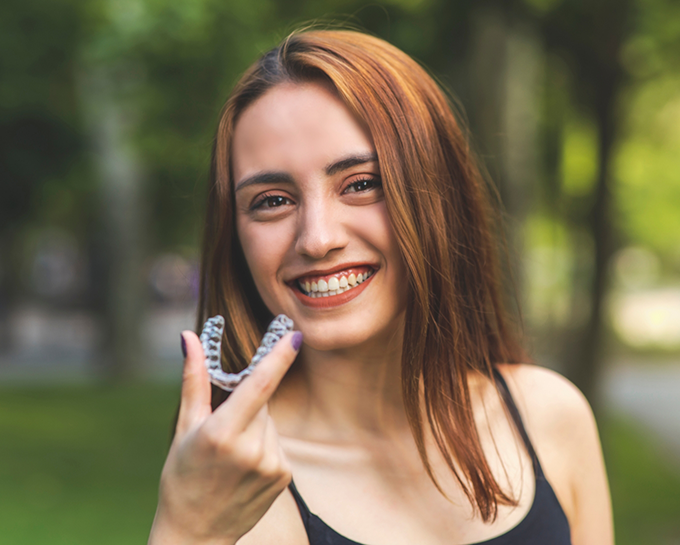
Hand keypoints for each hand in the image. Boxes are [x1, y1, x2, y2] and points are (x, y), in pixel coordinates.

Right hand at [148, 328, 301, 544]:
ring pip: (271, 423)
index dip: (279, 357)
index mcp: (222, 433)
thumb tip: (189, 337)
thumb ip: (193, 379)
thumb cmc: (182, 476)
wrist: (196, 534)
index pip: (259, 385)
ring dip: (256, 427)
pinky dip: (264, 446)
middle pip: (262, 402)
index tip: (295, 335)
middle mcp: (251, 449)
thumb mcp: (184, 427)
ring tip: (232, 455)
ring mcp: (271, 465)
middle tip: (224, 428)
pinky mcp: (284, 476)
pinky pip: (278, 443)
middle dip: (248, 404)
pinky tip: (246, 467)